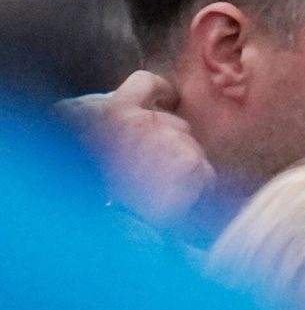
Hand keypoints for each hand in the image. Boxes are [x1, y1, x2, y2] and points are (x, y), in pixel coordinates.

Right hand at [59, 71, 214, 225]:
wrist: (112, 226)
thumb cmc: (98, 194)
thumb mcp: (94, 149)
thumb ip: (114, 129)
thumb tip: (141, 115)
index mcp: (112, 114)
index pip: (144, 83)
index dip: (160, 91)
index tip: (168, 99)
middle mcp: (141, 121)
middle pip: (177, 125)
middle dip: (174, 144)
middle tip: (156, 172)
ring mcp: (169, 140)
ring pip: (192, 149)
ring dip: (184, 168)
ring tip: (161, 191)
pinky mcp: (191, 163)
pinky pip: (205, 173)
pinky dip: (197, 189)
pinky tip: (177, 202)